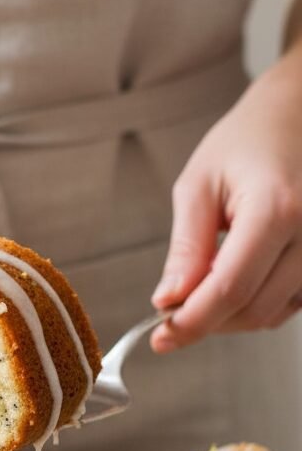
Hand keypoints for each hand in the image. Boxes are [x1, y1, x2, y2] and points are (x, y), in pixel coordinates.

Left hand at [151, 48, 301, 351]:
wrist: (298, 114)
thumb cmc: (247, 140)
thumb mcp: (200, 185)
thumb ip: (187, 248)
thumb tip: (169, 301)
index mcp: (277, 209)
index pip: (229, 289)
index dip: (192, 322)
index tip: (161, 336)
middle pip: (254, 309)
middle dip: (207, 321)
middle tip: (171, 313)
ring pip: (274, 314)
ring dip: (232, 316)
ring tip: (202, 289)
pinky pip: (292, 303)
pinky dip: (257, 304)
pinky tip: (236, 281)